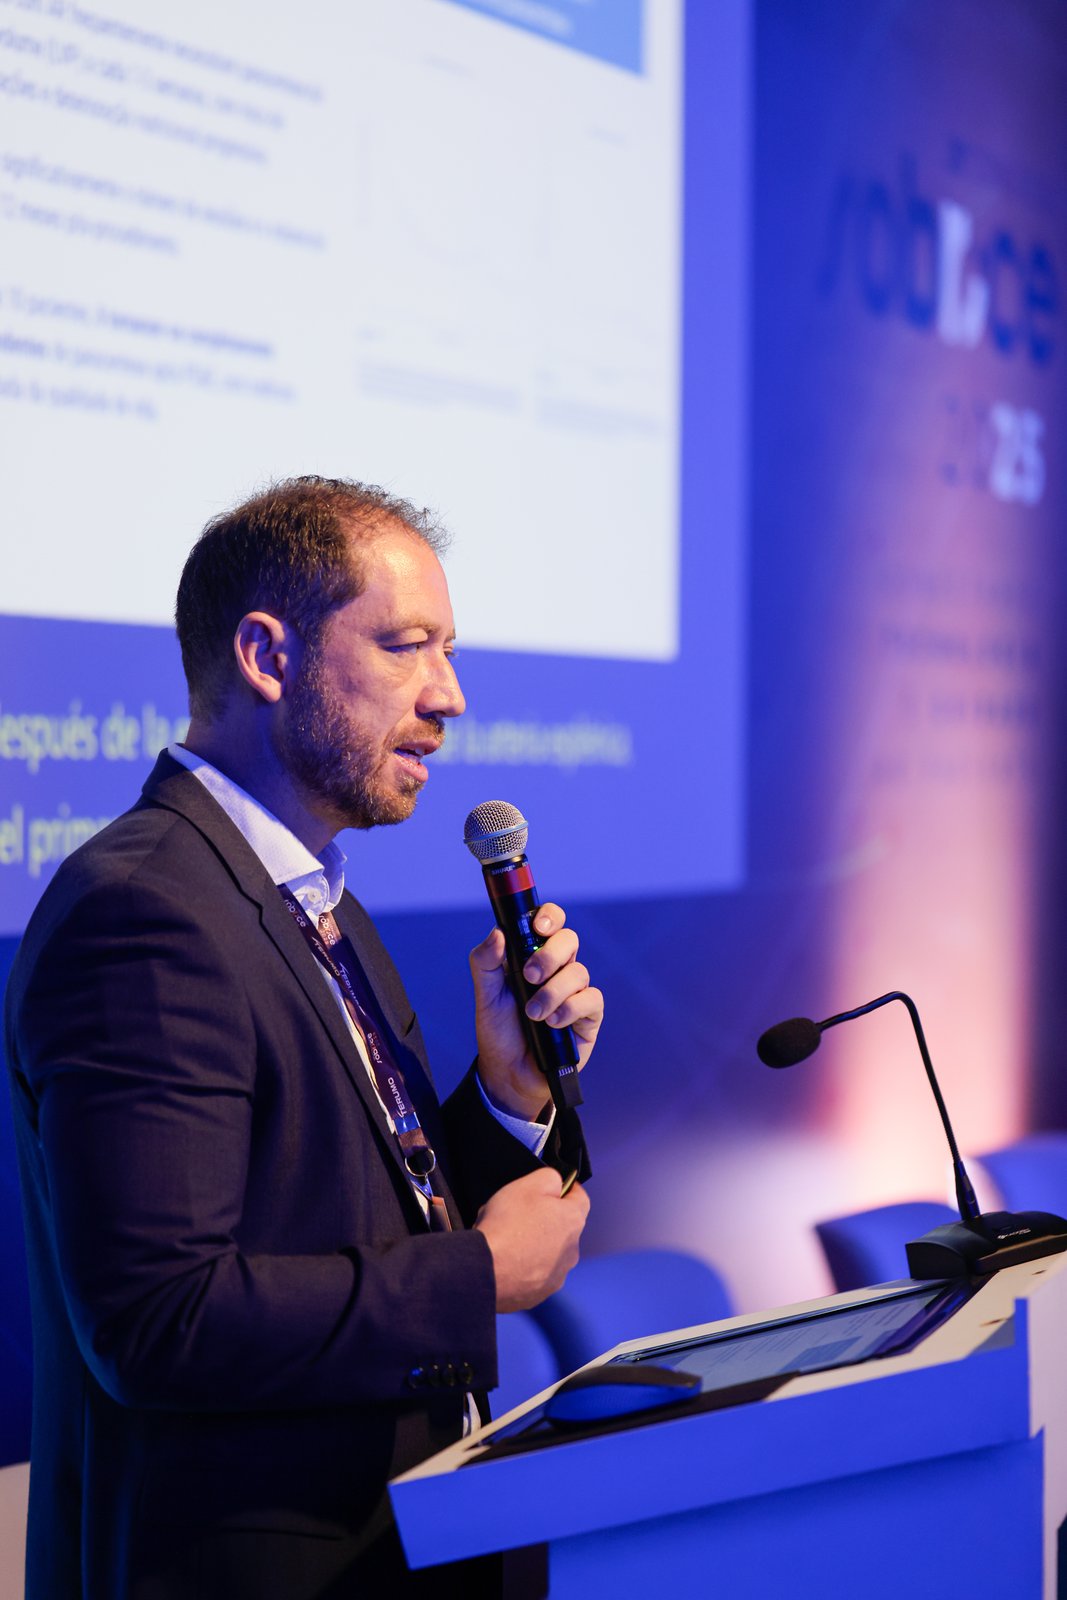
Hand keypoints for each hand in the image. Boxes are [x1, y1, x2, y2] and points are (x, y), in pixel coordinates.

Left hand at [469, 902, 603, 1119]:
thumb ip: (485, 962)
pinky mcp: (588, 1016)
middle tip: (529, 976)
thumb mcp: (485, 995)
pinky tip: (553, 1024)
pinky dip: (570, 1009)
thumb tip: (498, 932)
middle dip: (549, 955)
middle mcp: (558, 969)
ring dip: (553, 992)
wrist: (509, 1074)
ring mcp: (575, 991)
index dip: (549, 917)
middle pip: (569, 940)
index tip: (537, 928)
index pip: (549, 923)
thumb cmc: (499, 1031)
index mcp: (532, 956)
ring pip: (578, 972)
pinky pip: (591, 999)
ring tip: (533, 1014)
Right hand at [475, 1168, 589, 1311]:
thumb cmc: (507, 1224)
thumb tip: (557, 1184)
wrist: (485, 1270)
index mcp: (573, 1221)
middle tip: (519, 1215)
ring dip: (535, 1246)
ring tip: (508, 1240)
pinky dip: (524, 1268)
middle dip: (546, 1219)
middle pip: (563, 1227)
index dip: (566, 1188)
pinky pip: (534, 1275)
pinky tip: (505, 1260)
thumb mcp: (530, 1183)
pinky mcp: (538, 1294)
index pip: (580, 1197)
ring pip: (549, 1253)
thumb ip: (551, 1177)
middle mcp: (571, 1251)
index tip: (553, 1187)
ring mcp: (556, 1276)